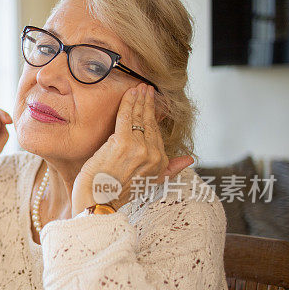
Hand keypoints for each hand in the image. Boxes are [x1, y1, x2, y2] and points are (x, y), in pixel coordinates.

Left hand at [70, 84, 193, 215]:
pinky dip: (128, 103)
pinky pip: (126, 117)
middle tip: (146, 88)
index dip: (153, 117)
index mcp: (160, 164)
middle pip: (150, 123)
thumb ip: (169, 169)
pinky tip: (130, 93)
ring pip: (139, 118)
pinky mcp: (122, 143)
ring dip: (139, 100)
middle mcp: (153, 155)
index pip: (157, 134)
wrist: (98, 201)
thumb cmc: (115, 193)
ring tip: (139, 88)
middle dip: (148, 104)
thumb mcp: (149, 183)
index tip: (151, 103)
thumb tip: (190, 159)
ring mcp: (138, 148)